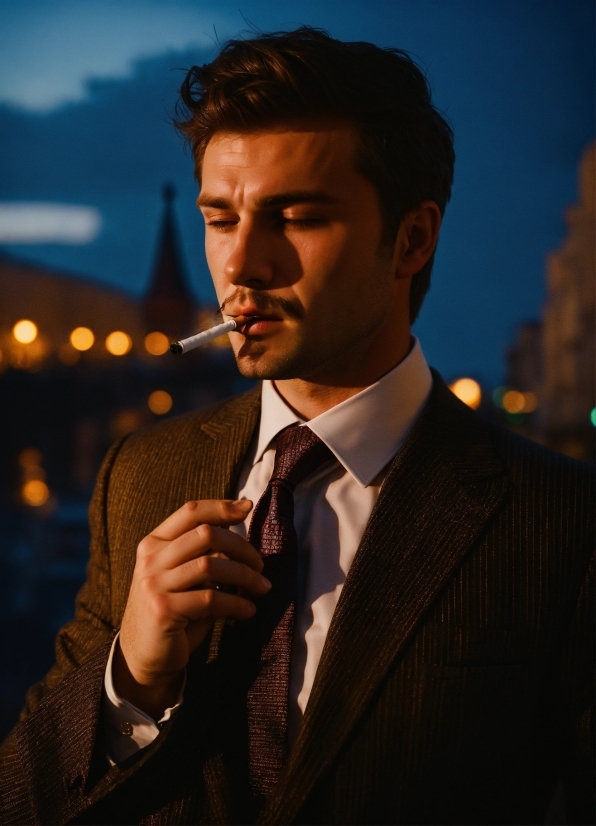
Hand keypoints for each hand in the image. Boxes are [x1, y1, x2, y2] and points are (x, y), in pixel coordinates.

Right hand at [114, 498, 268, 718]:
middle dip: (241, 547)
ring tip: (262, 588)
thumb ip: (201, 551)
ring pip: (211, 566)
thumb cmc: (173, 610)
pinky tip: (248, 611)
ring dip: (244, 576)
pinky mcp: (163, 610)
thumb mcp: (181, 574)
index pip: (190, 512)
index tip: (247, 508)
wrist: (143, 655)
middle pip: (206, 534)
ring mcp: (154, 584)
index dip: (221, 507)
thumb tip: (236, 524)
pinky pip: (211, 599)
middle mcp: (151, 559)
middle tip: (260, 564)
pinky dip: (237, 604)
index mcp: (154, 543)